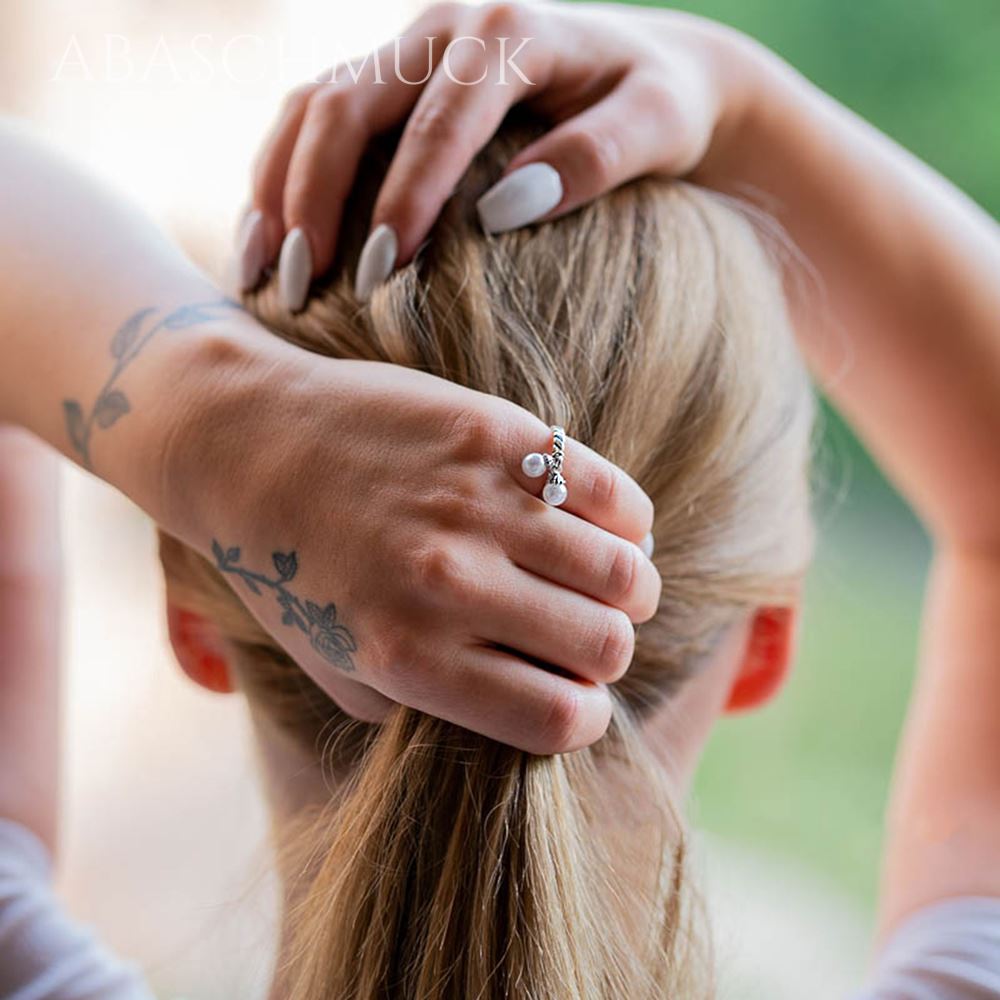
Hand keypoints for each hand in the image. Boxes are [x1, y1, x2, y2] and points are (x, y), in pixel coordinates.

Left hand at [162, 327, 658, 753]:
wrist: (247, 442)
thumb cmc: (290, 563)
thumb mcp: (333, 664)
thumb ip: (419, 705)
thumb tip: (515, 707)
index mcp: (410, 657)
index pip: (557, 717)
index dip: (587, 717)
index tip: (582, 698)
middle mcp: (451, 585)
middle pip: (604, 646)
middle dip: (612, 651)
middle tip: (596, 632)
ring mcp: (478, 505)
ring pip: (621, 572)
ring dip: (632, 588)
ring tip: (616, 579)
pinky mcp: (496, 436)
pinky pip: (611, 495)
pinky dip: (629, 522)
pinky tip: (607, 526)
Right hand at [239, 0, 755, 291]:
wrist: (642, 66)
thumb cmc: (660, 104)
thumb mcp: (656, 124)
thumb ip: (595, 156)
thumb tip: (501, 212)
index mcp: (510, 34)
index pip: (439, 122)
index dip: (402, 198)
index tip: (377, 276)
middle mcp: (446, 30)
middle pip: (346, 103)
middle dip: (313, 198)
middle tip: (298, 290)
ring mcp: (410, 48)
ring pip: (312, 105)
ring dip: (277, 190)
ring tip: (259, 277)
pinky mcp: (391, 77)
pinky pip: (313, 116)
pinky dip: (282, 178)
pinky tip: (269, 241)